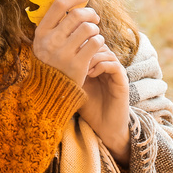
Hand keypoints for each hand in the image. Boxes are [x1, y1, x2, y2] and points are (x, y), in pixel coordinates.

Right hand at [31, 0, 102, 86]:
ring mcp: (64, 53)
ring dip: (95, 28)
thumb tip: (77, 0)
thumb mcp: (45, 42)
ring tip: (94, 33)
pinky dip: (100, 40)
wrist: (51, 91)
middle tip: (94, 18)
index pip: (59, 5)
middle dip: (90, 13)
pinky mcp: (77, 64)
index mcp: (41, 33)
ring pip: (88, 27)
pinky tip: (97, 44)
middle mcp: (51, 41)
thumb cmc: (52, 61)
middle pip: (76, 14)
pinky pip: (95, 42)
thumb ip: (56, 24)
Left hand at [79, 45, 130, 166]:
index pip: (90, 45)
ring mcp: (116, 73)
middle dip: (86, 48)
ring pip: (107, 52)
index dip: (80, 45)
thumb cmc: (88, 108)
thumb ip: (69, 72)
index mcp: (97, 65)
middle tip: (74, 57)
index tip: (67, 52)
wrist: (105, 127)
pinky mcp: (122, 81)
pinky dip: (102, 65)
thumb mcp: (75, 87)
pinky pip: (114, 65)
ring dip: (93, 57)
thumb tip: (50, 59)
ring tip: (82, 67)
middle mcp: (107, 66)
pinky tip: (91, 73)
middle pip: (99, 44)